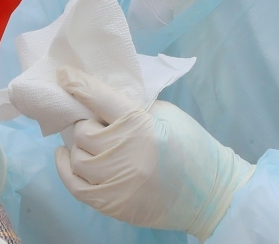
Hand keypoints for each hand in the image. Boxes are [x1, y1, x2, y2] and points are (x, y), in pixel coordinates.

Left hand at [54, 66, 254, 241]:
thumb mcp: (165, 114)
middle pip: (83, 131)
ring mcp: (117, 182)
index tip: (64, 75)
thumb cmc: (191, 147)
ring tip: (89, 142)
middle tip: (95, 123)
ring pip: (77, 156)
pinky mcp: (113, 204)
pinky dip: (65, 168)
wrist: (214, 195)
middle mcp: (124, 153)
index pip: (97, 97)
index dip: (77, 83)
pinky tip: (66, 155)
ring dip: (80, 146)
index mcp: (140, 124)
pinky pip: (75, 185)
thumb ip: (132, 105)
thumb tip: (98, 97)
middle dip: (85, 123)